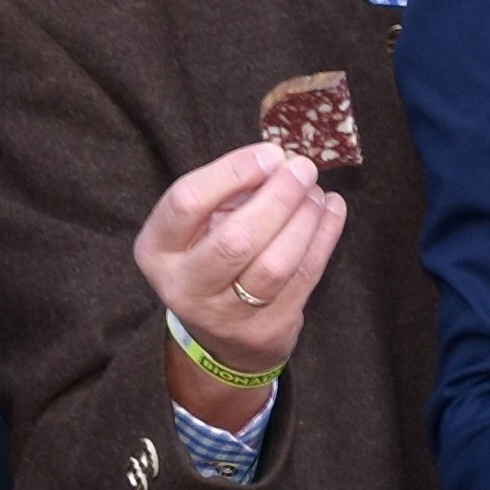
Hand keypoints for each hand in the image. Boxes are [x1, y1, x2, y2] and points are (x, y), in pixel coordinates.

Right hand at [138, 145, 347, 385]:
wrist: (219, 336)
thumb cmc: (210, 258)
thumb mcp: (199, 225)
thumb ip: (228, 192)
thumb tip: (278, 161)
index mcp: (157, 250)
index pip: (187, 202)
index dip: (232, 172)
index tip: (270, 153)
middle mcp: (183, 287)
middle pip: (236, 239)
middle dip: (278, 197)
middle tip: (303, 169)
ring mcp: (224, 316)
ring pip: (274, 265)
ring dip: (304, 220)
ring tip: (316, 192)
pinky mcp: (265, 331)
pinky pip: (303, 278)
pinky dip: (324, 238)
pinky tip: (331, 210)